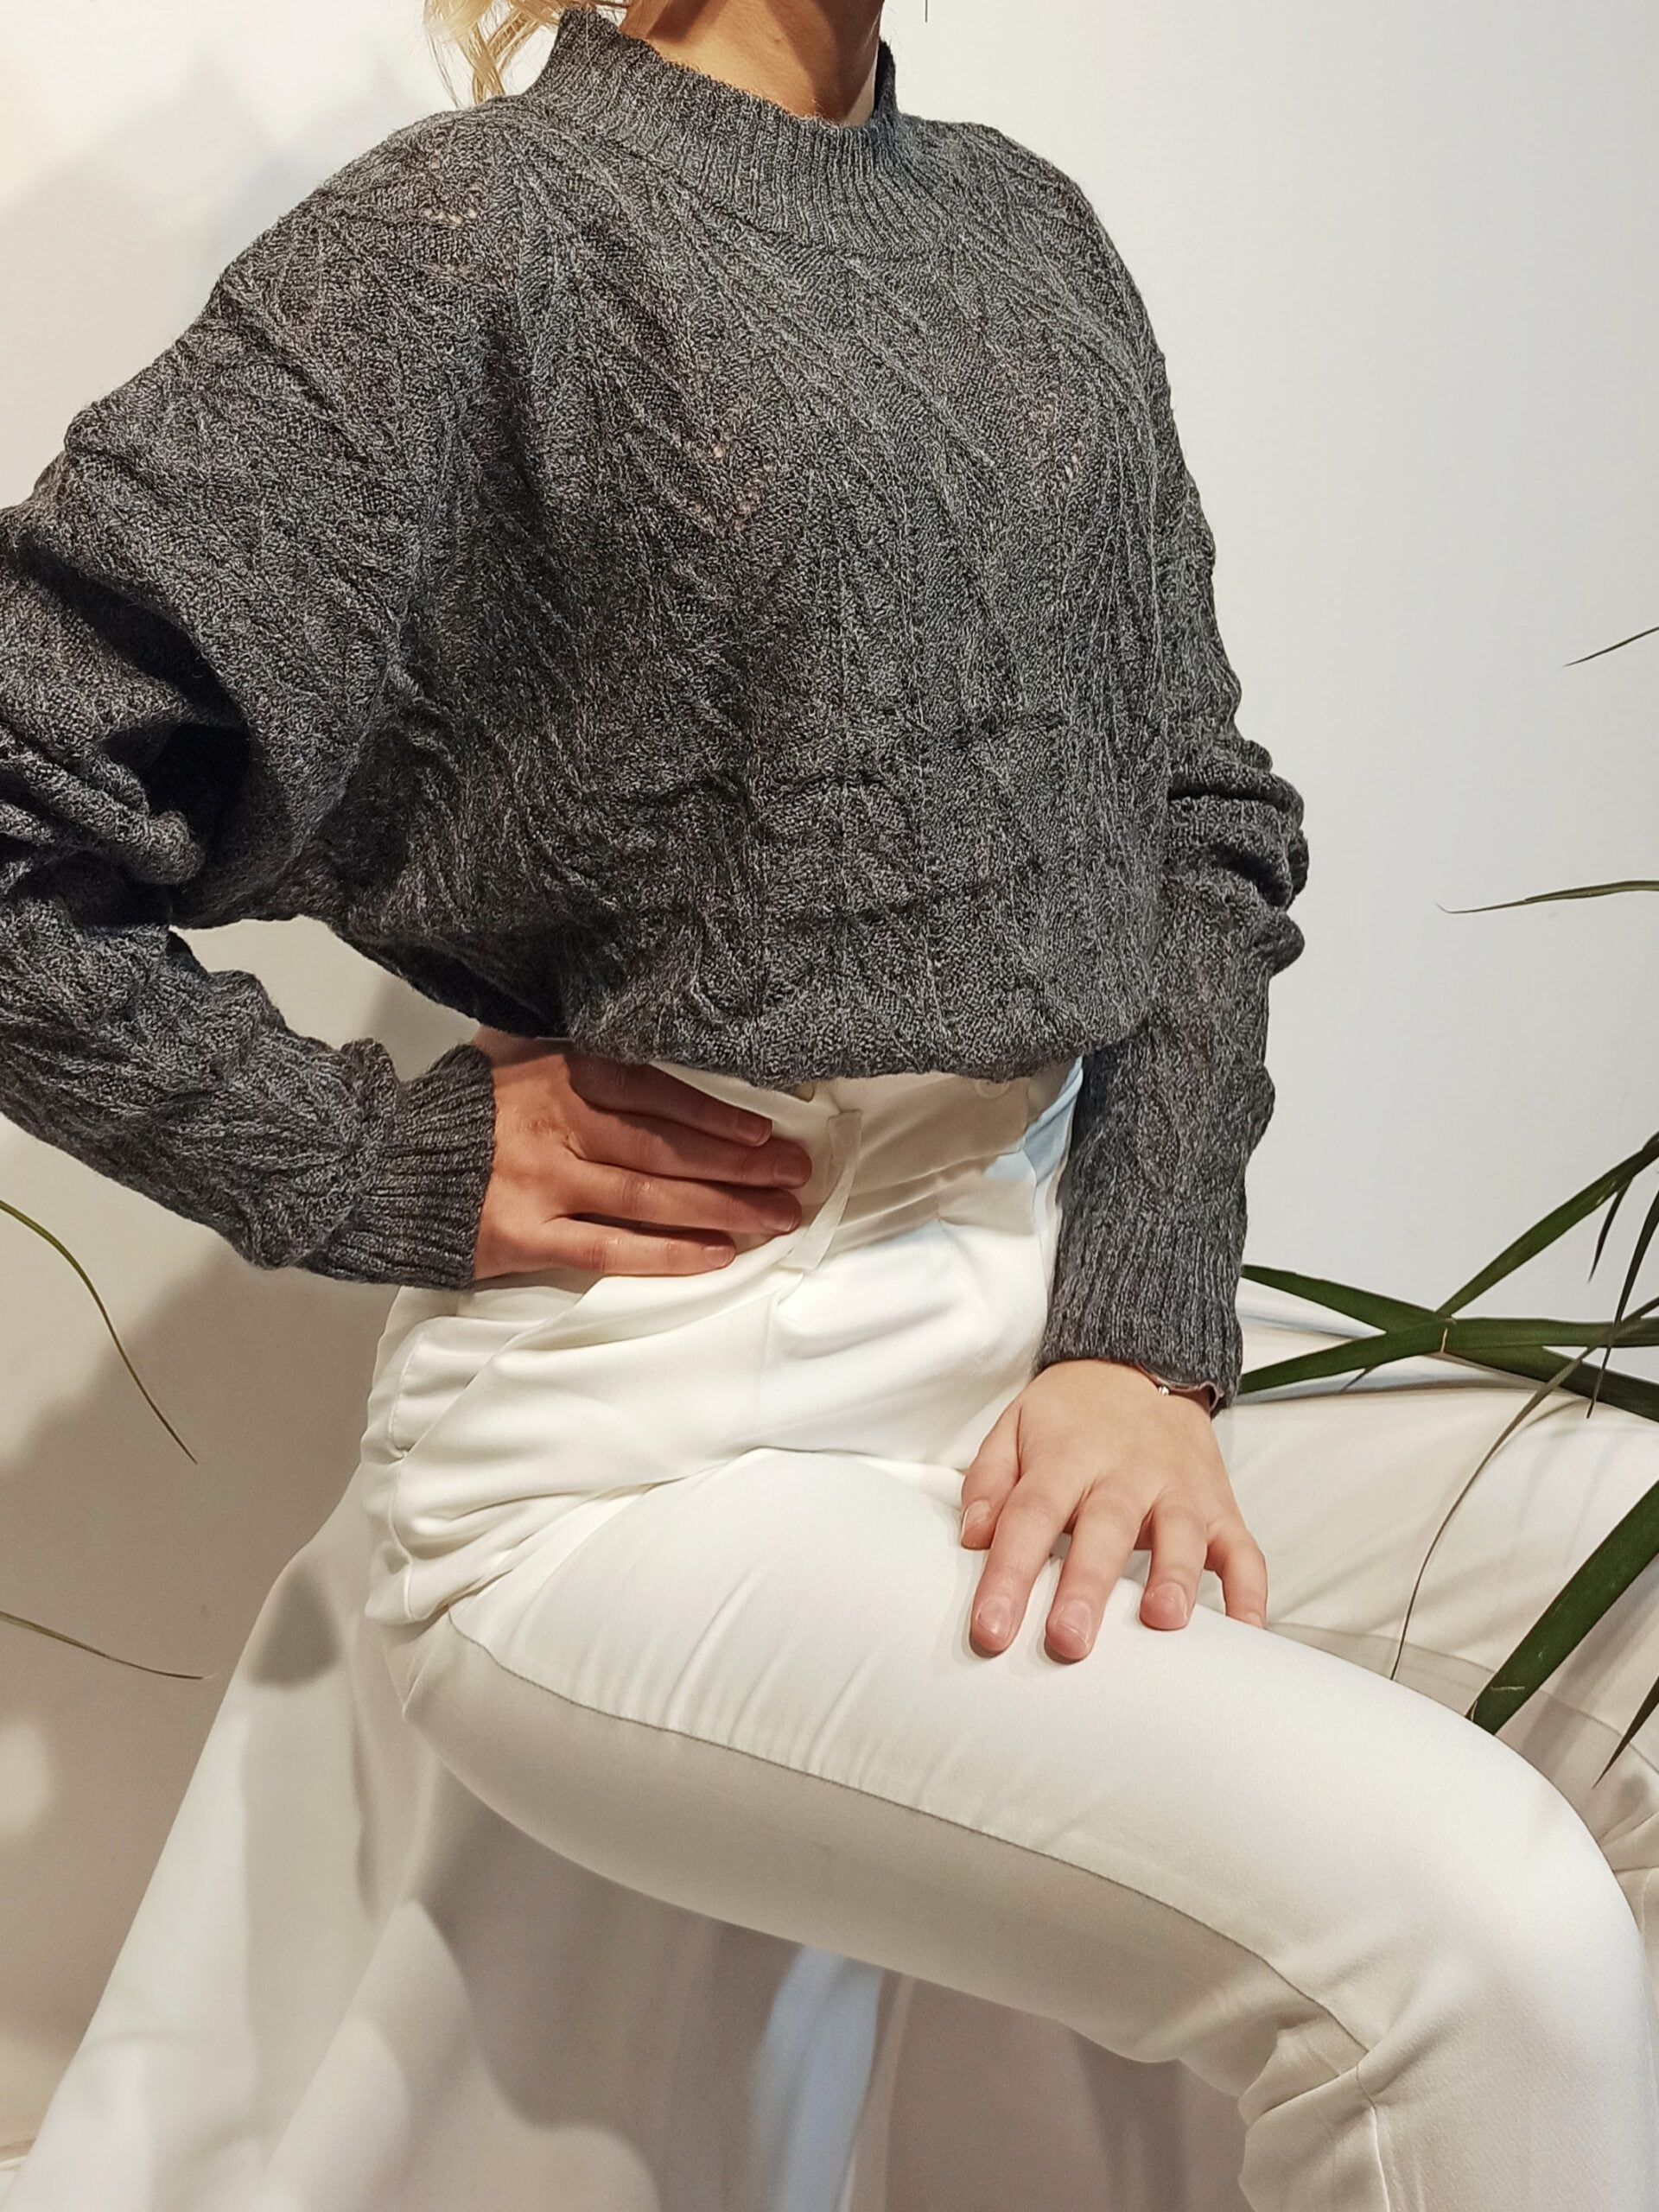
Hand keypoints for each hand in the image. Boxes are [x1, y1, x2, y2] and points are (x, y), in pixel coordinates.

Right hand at [468, 1031, 814, 1281]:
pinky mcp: (527, 1236)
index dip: (719, 1115)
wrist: (379, 1163)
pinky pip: (611, 1249)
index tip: (768, 1132)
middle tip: (794, 1178)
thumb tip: (632, 1025)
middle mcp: (561, 1126)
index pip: (659, 1093)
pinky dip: (667, 1253)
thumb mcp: (512, 1055)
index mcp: (563, 1075)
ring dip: (722, 1210)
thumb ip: (570, 1048)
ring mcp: (546, 1184)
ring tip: (775, 1218)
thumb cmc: (458, 1110)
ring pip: (652, 1199)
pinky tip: (716, 1255)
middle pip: (669, 1149)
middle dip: (741, 1167)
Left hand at [957, 1358, 1267, 1661]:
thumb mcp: (1014, 1427)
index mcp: (1067, 1456)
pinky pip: (1243, 1552)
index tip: (992, 1628)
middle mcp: (1126, 1473)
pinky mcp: (1219, 1506)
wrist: (1141, 1364)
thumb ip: (989, 1480)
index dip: (1009, 1574)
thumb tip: (974, 1536)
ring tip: (1163, 1621)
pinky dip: (1249, 1592)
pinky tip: (1244, 1631)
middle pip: (1105, 1529)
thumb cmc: (1072, 1415)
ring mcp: (1179, 1490)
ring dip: (1174, 1577)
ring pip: (1181, 1534)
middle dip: (1087, 1587)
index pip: (1032, 1514)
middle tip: (1067, 1641)